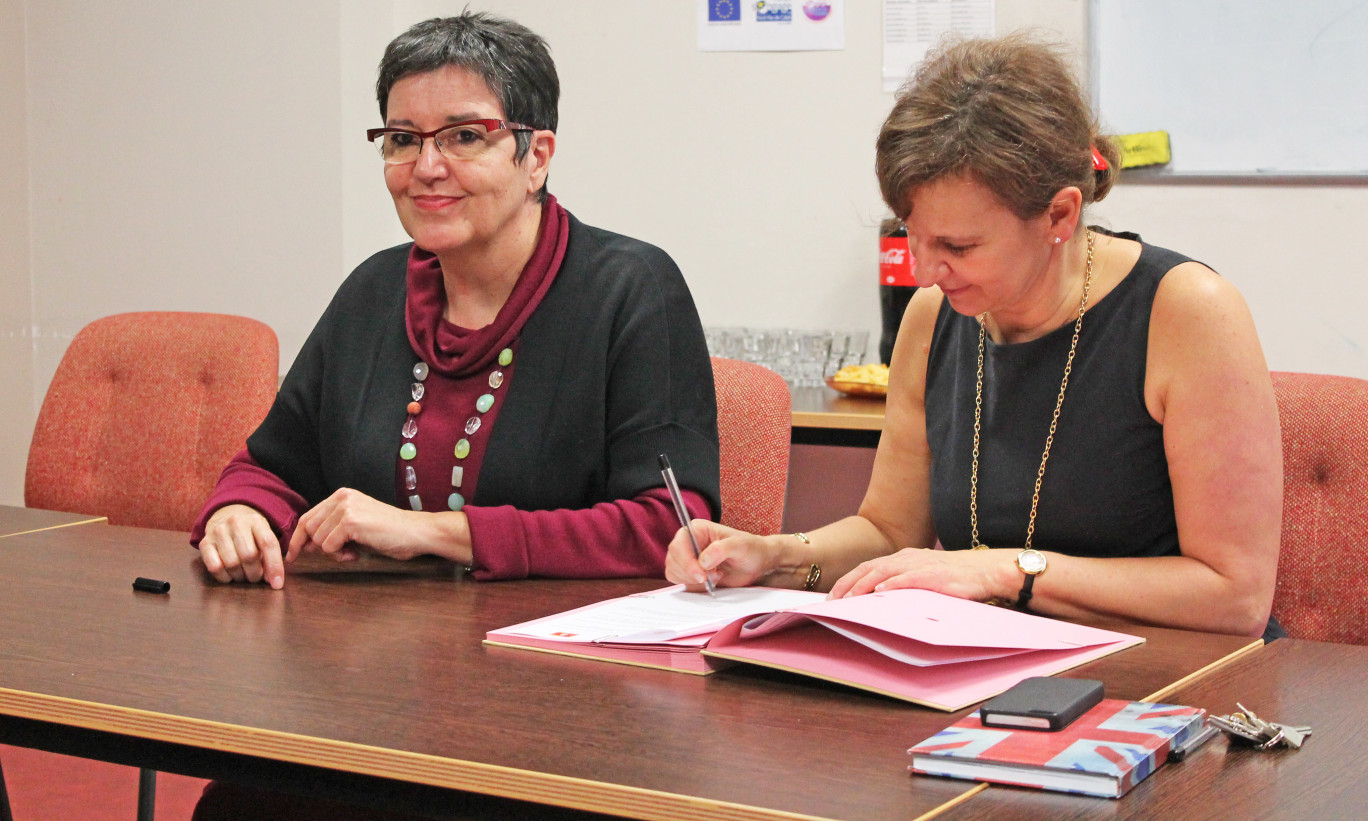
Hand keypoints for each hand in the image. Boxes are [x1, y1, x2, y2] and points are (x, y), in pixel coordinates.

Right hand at [199, 504, 284, 588]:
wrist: (224, 517)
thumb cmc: (250, 533)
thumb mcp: (262, 537)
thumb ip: (270, 556)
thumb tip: (273, 581)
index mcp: (255, 520)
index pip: (268, 543)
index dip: (275, 566)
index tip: (277, 584)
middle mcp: (236, 522)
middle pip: (248, 555)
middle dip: (255, 573)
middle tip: (256, 577)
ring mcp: (218, 531)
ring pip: (232, 563)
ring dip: (240, 576)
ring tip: (244, 575)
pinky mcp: (204, 543)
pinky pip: (215, 567)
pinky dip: (224, 577)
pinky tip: (230, 575)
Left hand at [288, 488, 439, 562]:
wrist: (415, 532)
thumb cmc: (389, 533)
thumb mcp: (356, 526)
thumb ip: (332, 529)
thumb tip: (304, 545)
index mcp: (342, 496)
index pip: (308, 517)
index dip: (297, 538)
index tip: (292, 555)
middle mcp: (342, 497)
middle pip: (308, 528)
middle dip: (318, 548)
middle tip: (340, 554)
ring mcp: (346, 508)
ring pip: (317, 539)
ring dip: (332, 552)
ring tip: (352, 552)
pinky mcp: (351, 521)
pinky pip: (329, 546)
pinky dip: (340, 555)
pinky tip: (356, 553)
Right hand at [664, 520, 779, 590]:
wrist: (757, 564)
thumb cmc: (750, 549)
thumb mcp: (741, 545)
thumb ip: (722, 549)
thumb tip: (703, 561)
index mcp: (697, 530)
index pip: (679, 544)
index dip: (686, 561)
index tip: (701, 575)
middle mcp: (688, 543)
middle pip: (673, 560)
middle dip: (691, 573)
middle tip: (713, 577)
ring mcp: (687, 558)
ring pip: (675, 573)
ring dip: (694, 580)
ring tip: (716, 576)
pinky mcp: (690, 573)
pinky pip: (681, 582)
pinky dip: (695, 586)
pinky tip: (712, 581)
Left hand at [827, 547, 1006, 601]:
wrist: (985, 571)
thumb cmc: (955, 577)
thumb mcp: (924, 576)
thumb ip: (903, 584)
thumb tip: (879, 601)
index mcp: (903, 558)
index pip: (868, 567)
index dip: (848, 581)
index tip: (833, 597)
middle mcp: (907, 558)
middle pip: (869, 568)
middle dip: (847, 584)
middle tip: (831, 602)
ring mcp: (920, 565)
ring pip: (883, 573)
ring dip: (863, 585)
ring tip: (848, 599)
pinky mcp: (934, 576)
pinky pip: (908, 579)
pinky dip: (892, 585)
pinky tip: (879, 592)